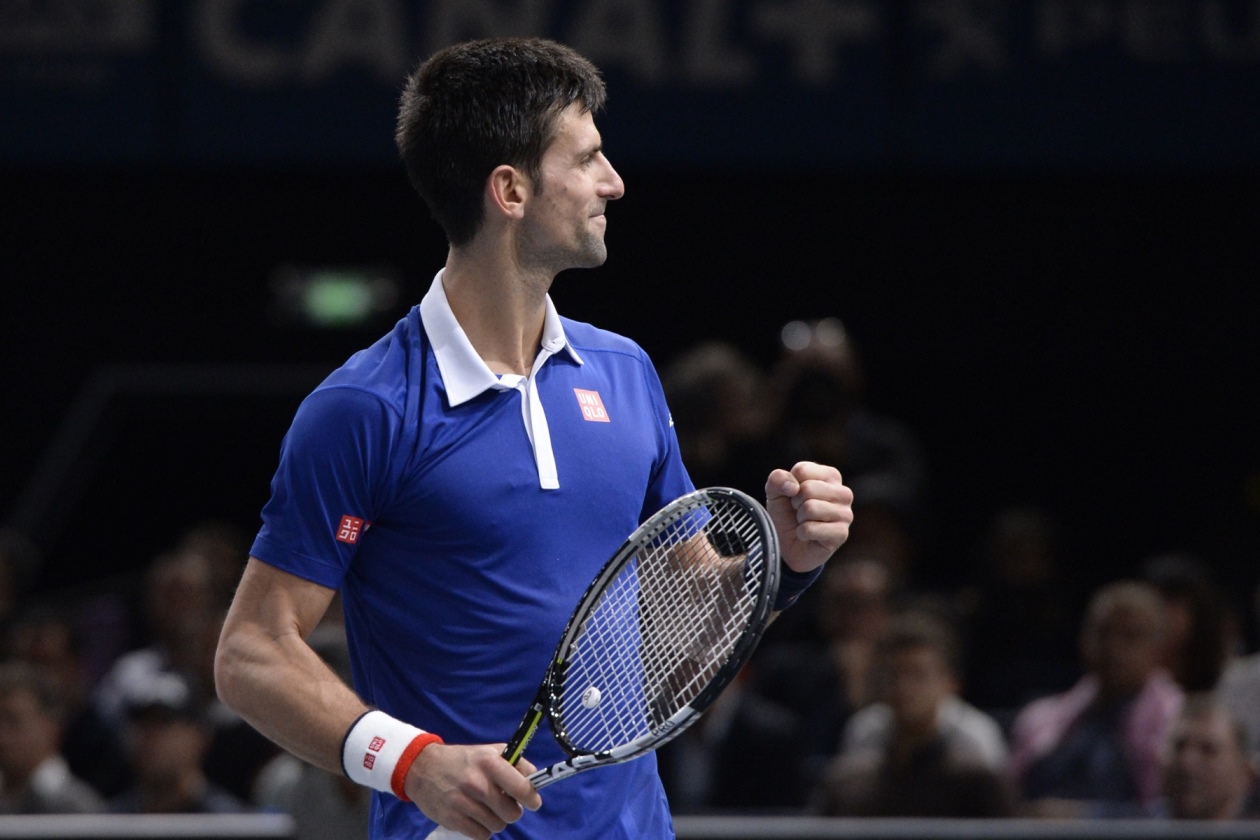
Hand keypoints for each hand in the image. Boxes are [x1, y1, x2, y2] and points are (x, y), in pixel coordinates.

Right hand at [405, 743, 541, 838]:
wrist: (422, 767)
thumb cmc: (463, 760)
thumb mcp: (489, 752)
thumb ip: (515, 764)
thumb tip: (535, 779)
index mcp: (489, 762)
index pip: (521, 787)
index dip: (532, 799)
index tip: (533, 802)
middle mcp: (477, 782)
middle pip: (512, 813)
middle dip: (512, 811)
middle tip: (504, 805)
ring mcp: (462, 802)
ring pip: (497, 826)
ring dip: (496, 820)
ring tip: (486, 809)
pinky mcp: (451, 818)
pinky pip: (481, 835)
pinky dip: (482, 830)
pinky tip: (475, 817)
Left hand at [765, 462, 853, 573]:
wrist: (789, 546)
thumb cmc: (786, 515)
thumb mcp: (775, 492)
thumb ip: (777, 479)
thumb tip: (793, 486)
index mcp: (830, 476)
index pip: (802, 470)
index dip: (790, 486)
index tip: (793, 496)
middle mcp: (843, 492)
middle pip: (808, 489)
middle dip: (795, 503)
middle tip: (799, 512)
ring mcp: (845, 514)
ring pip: (810, 508)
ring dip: (799, 519)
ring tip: (804, 523)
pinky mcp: (841, 533)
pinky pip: (810, 529)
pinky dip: (802, 533)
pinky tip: (808, 535)